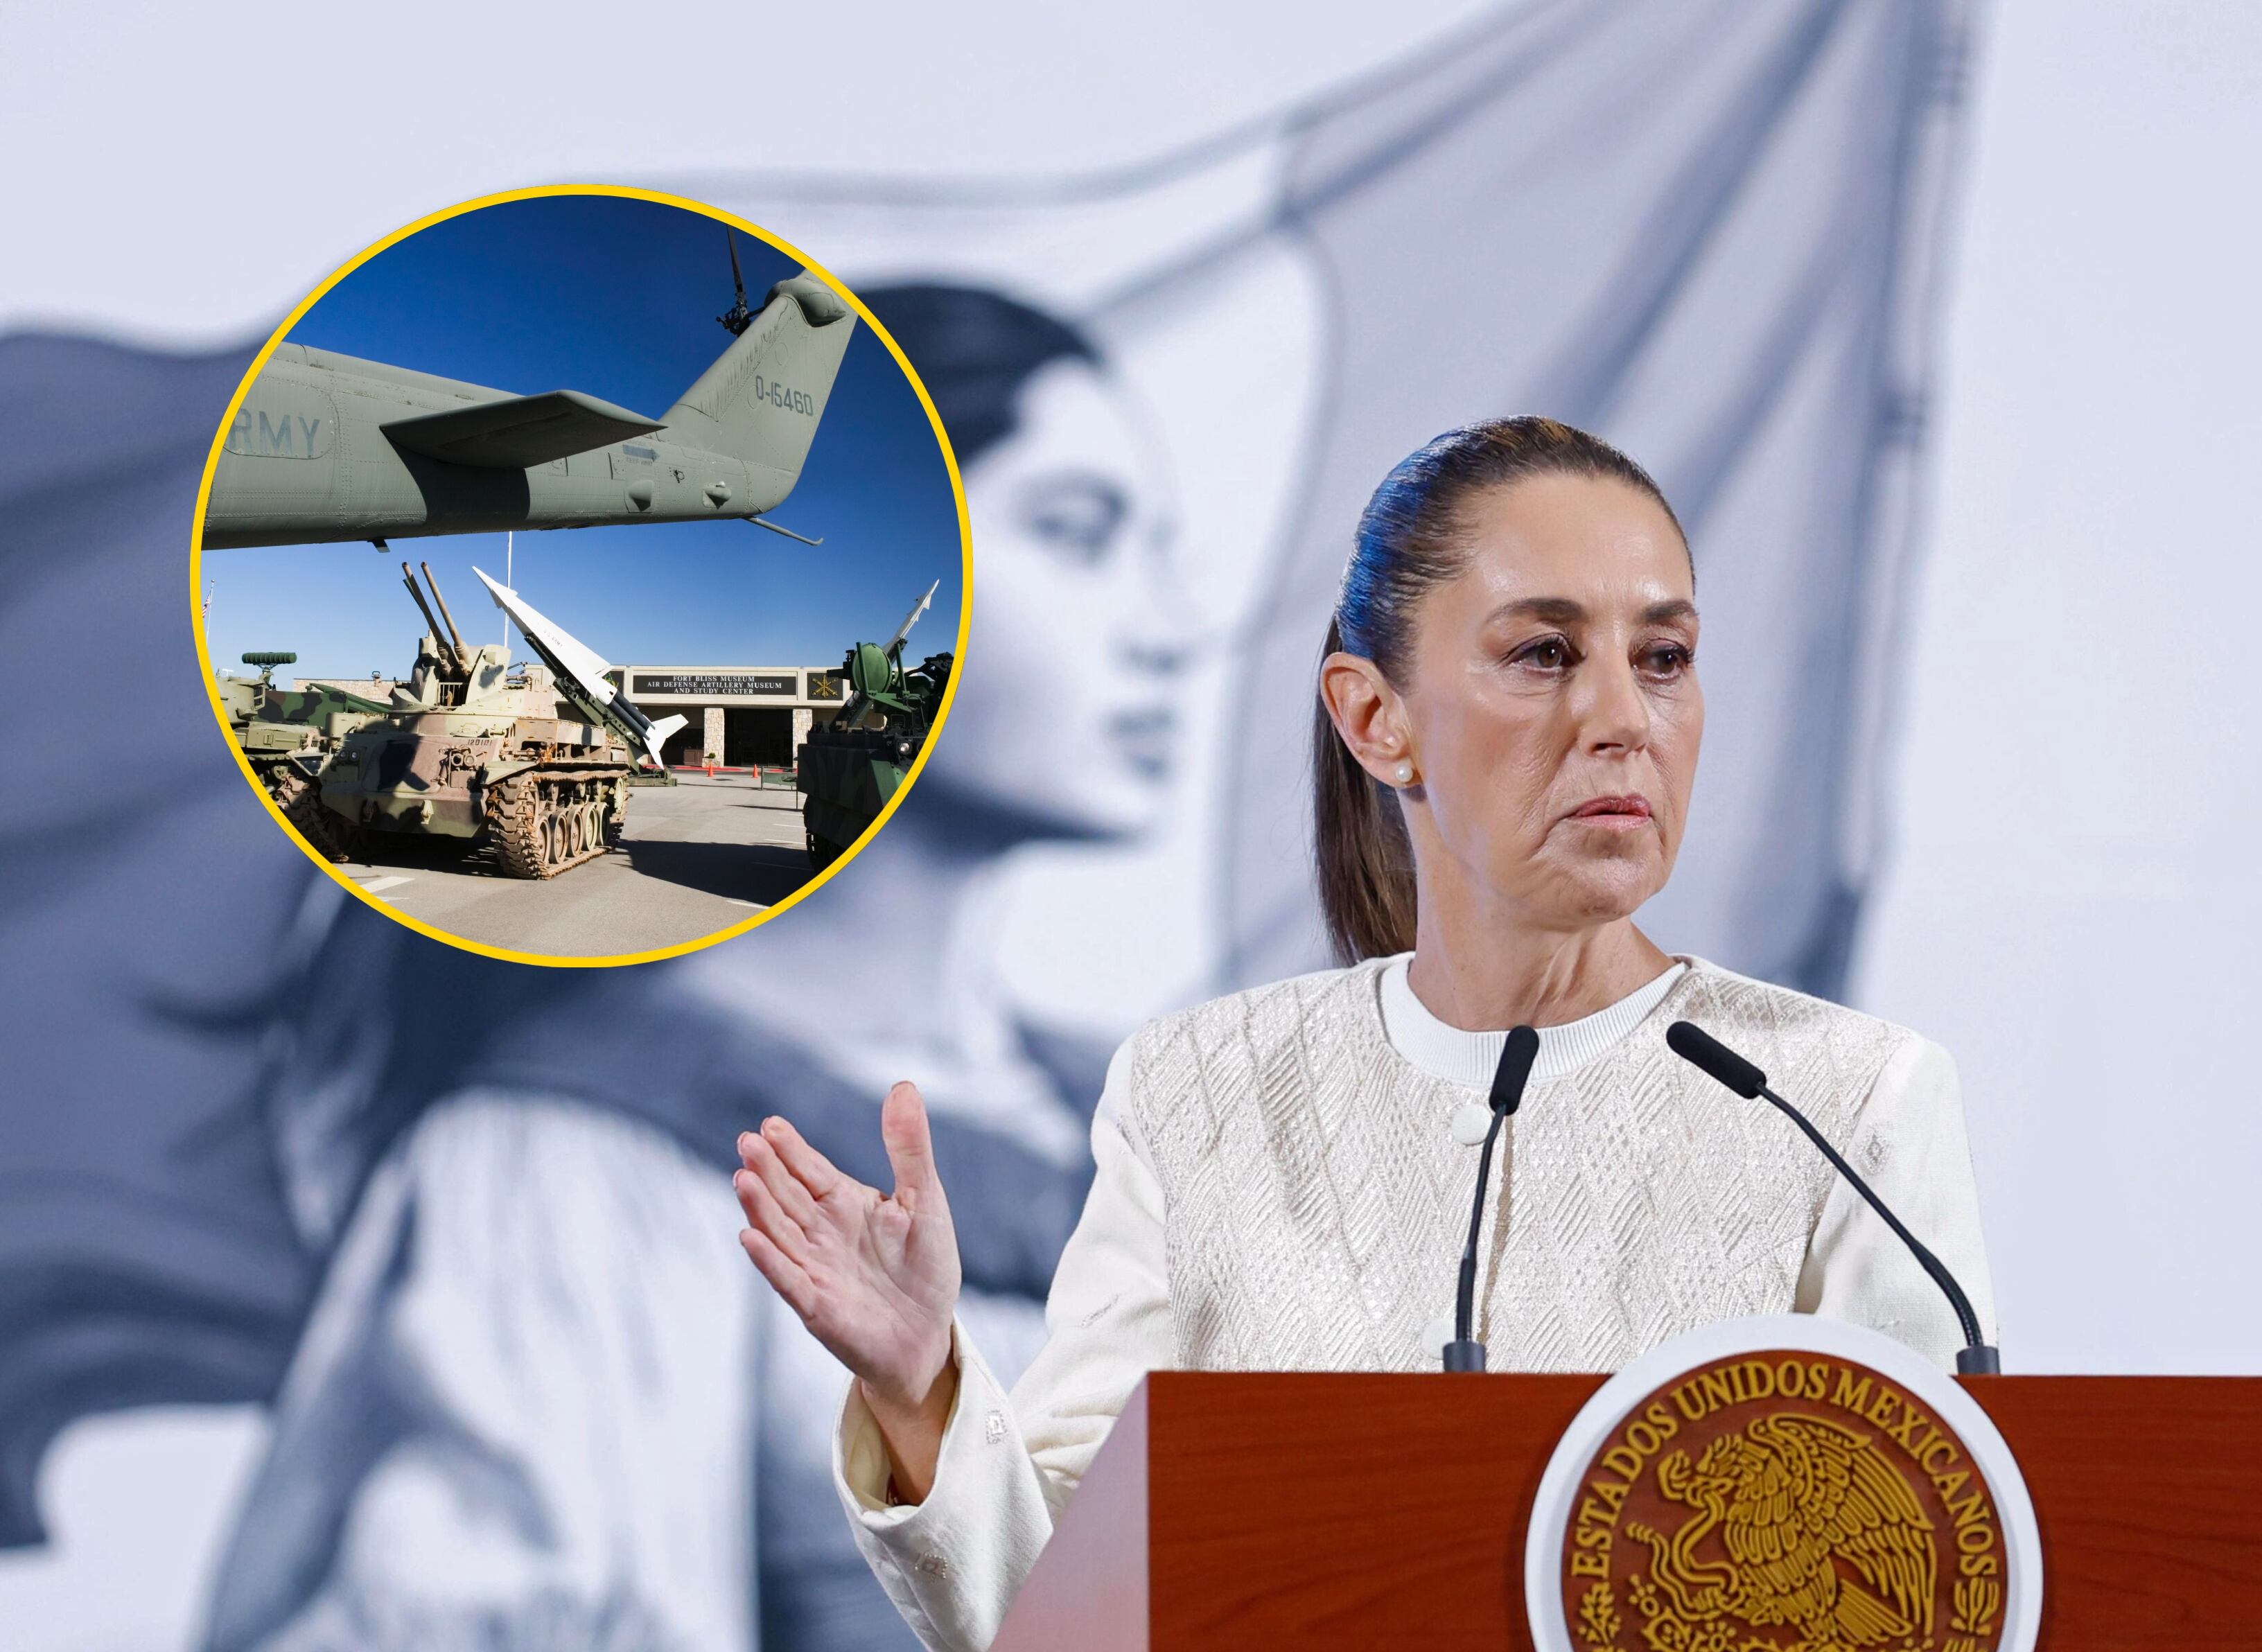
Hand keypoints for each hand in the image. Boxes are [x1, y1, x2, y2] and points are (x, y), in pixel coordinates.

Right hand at [735, 1082, 961, 1491]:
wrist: (928, 1334)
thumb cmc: (925, 1265)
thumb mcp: (925, 1199)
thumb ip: (909, 1148)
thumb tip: (902, 1085)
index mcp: (844, 1203)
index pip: (810, 1169)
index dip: (790, 1148)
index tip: (771, 1125)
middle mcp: (821, 1232)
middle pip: (787, 1195)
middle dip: (766, 1170)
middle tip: (747, 1141)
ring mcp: (814, 1268)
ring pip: (779, 1232)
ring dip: (759, 1208)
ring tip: (743, 1178)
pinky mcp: (817, 1306)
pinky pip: (788, 1280)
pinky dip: (769, 1260)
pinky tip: (749, 1236)